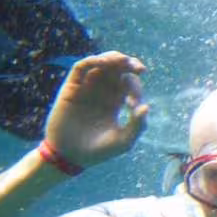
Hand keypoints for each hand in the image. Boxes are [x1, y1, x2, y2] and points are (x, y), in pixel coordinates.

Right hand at [43, 52, 148, 167]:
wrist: (70, 157)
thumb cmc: (98, 151)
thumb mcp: (123, 141)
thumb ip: (137, 126)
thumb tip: (146, 107)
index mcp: (116, 101)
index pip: (128, 83)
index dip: (135, 87)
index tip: (133, 103)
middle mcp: (102, 91)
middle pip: (117, 68)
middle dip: (129, 64)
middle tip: (138, 68)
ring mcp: (86, 87)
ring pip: (100, 63)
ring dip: (112, 58)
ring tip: (123, 61)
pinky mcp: (71, 87)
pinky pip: (81, 67)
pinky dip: (92, 60)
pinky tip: (102, 62)